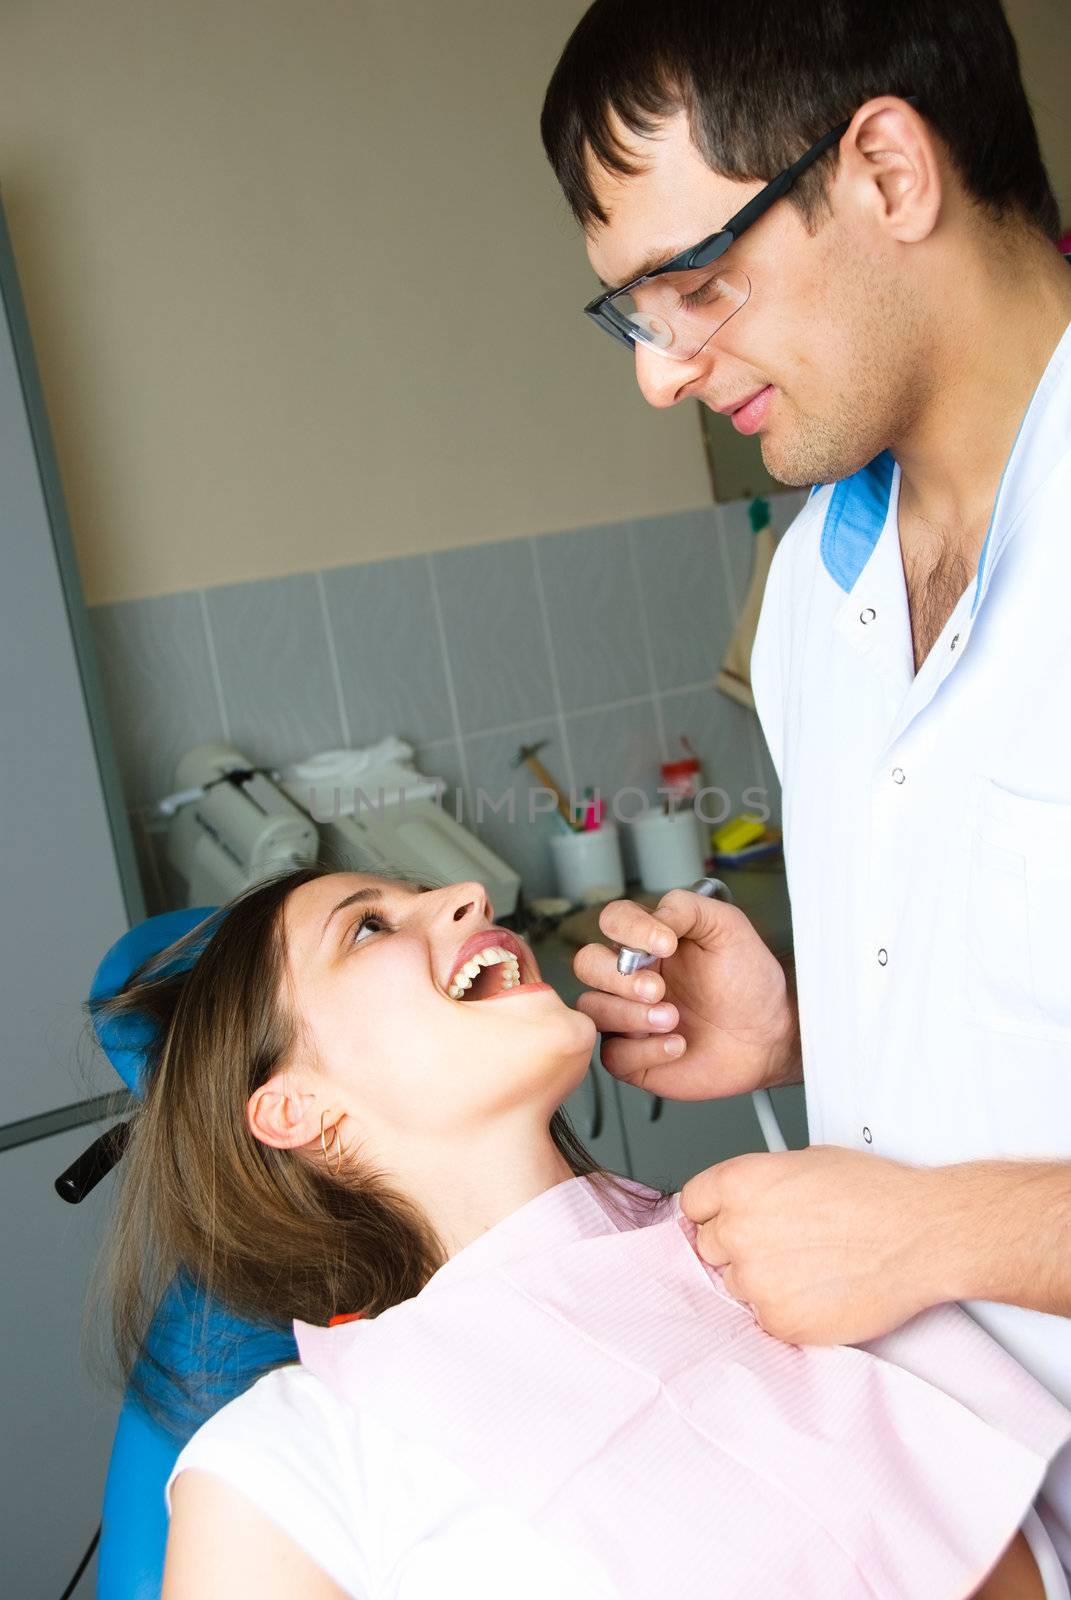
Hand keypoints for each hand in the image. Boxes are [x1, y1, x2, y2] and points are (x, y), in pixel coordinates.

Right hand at [571, 888, 798, 1098]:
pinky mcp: (634, 1056)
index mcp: (648, 941)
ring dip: (631, 1015)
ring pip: (592, 1009)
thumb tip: (656, 913)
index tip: (666, 943)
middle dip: (619, 978)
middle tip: (659, 989)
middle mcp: (631, 976)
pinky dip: (645, 1050)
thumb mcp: (728, 929)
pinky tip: (677, 1044)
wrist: (769, 1035)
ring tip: (674, 1019)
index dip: (629, 929)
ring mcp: (629, 1016)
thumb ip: (689, 907)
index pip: (613, 920)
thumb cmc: (749, 983)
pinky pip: (611, 1055)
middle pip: (587, 963)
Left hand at [680, 1147, 941, 1344]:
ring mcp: (755, 1279)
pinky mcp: (778, 1320)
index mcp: (740, 1183)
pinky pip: (764, 1318)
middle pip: (710, 1247)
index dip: (713, 1213)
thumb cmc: (875, 1194)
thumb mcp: (805, 1162)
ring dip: (762, 1281)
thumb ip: (761, 1185)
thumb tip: (746, 1202)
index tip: (724, 1222)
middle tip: (780, 1246)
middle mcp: (738, 1229)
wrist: (920, 1235)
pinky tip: (820, 1290)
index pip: (693, 1204)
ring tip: (809, 1267)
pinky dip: (788, 1310)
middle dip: (738, 1247)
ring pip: (736, 1285)